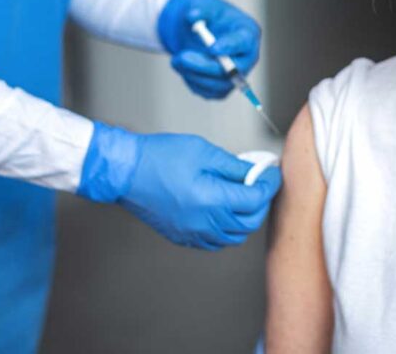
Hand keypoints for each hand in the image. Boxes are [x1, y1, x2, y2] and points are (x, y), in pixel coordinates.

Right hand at [78, 123, 281, 249]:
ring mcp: (192, 232)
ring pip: (234, 236)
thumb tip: (255, 172)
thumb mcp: (203, 152)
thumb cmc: (158, 157)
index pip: (255, 199)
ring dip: (246, 219)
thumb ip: (234, 166)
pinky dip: (227, 231)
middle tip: (261, 184)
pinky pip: (214, 242)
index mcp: (211, 199)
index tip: (272, 173)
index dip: (269, 185)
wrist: (124, 172)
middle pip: (249, 222)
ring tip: (245, 198)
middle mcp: (204, 221)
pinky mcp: (182, 236)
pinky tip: (225, 214)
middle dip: (261, 203)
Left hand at [157, 0, 260, 98]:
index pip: (243, 43)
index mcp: (247, 34)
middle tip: (182, 57)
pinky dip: (190, 79)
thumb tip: (192, 17)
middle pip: (233, 70)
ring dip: (192, 73)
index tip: (212, 48)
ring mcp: (236, 76)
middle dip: (206, 66)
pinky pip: (206, 91)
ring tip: (176, 59)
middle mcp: (247, 58)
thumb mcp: (203, 6)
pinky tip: (184, 66)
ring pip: (217, 84)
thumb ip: (199, 10)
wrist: (200, 31)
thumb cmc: (208, 16)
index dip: (229, 47)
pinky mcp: (222, 88)